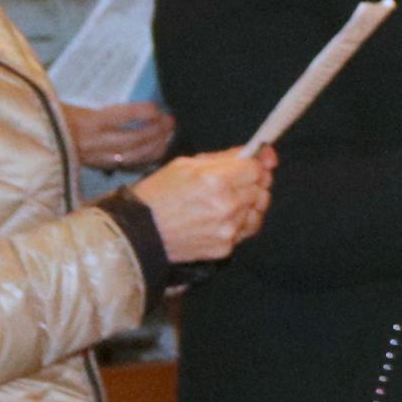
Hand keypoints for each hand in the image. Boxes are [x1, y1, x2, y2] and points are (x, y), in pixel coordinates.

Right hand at [65, 100, 177, 171]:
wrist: (40, 141)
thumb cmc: (57, 117)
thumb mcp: (74, 105)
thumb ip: (101, 107)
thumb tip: (135, 105)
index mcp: (87, 122)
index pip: (120, 117)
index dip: (142, 113)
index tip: (156, 108)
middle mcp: (94, 142)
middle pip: (133, 140)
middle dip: (156, 130)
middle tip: (170, 120)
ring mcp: (98, 157)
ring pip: (134, 155)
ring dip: (156, 144)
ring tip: (169, 133)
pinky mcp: (101, 166)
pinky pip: (130, 164)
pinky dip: (147, 158)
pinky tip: (158, 149)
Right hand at [132, 147, 273, 262]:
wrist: (139, 232)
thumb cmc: (158, 194)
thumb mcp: (186, 164)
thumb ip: (225, 158)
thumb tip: (257, 153)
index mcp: (216, 180)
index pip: (257, 170)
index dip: (257, 165)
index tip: (253, 164)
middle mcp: (226, 206)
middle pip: (261, 191)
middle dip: (253, 184)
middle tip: (237, 183)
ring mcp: (227, 229)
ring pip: (258, 212)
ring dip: (249, 205)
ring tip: (228, 202)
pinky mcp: (225, 248)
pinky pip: (245, 231)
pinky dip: (239, 223)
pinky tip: (220, 219)